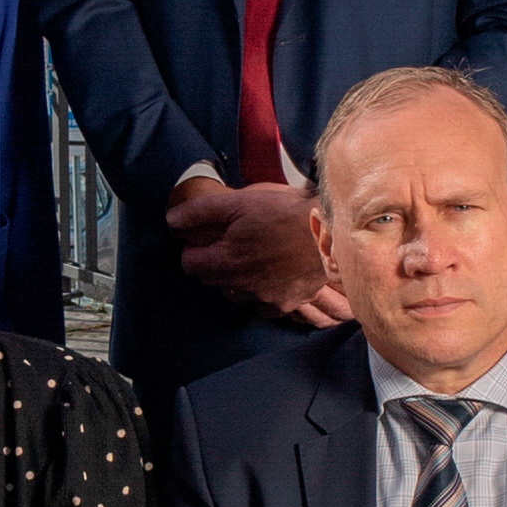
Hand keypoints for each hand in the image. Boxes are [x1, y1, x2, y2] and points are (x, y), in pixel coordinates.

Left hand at [165, 175, 349, 324]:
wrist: (334, 234)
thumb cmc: (287, 214)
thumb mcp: (240, 202)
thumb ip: (200, 212)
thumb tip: (172, 222)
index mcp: (227, 262)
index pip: (191, 264)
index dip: (194, 248)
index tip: (206, 237)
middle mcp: (243, 287)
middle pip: (213, 280)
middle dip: (215, 262)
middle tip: (232, 241)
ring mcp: (266, 299)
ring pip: (238, 294)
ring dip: (239, 279)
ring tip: (254, 256)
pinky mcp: (288, 304)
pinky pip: (264, 304)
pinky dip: (263, 291)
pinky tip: (274, 273)